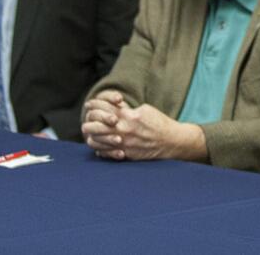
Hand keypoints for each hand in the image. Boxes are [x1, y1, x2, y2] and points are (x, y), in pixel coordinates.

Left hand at [82, 91, 205, 161]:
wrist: (172, 142)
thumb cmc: (160, 123)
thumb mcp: (144, 110)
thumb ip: (127, 110)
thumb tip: (114, 108)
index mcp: (129, 116)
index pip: (104, 108)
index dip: (94, 104)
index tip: (90, 104)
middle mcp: (124, 131)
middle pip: (97, 126)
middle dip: (89, 122)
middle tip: (86, 121)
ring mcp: (125, 145)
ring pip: (99, 142)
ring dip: (92, 137)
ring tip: (90, 133)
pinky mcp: (127, 155)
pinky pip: (107, 154)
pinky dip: (101, 149)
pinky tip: (99, 146)